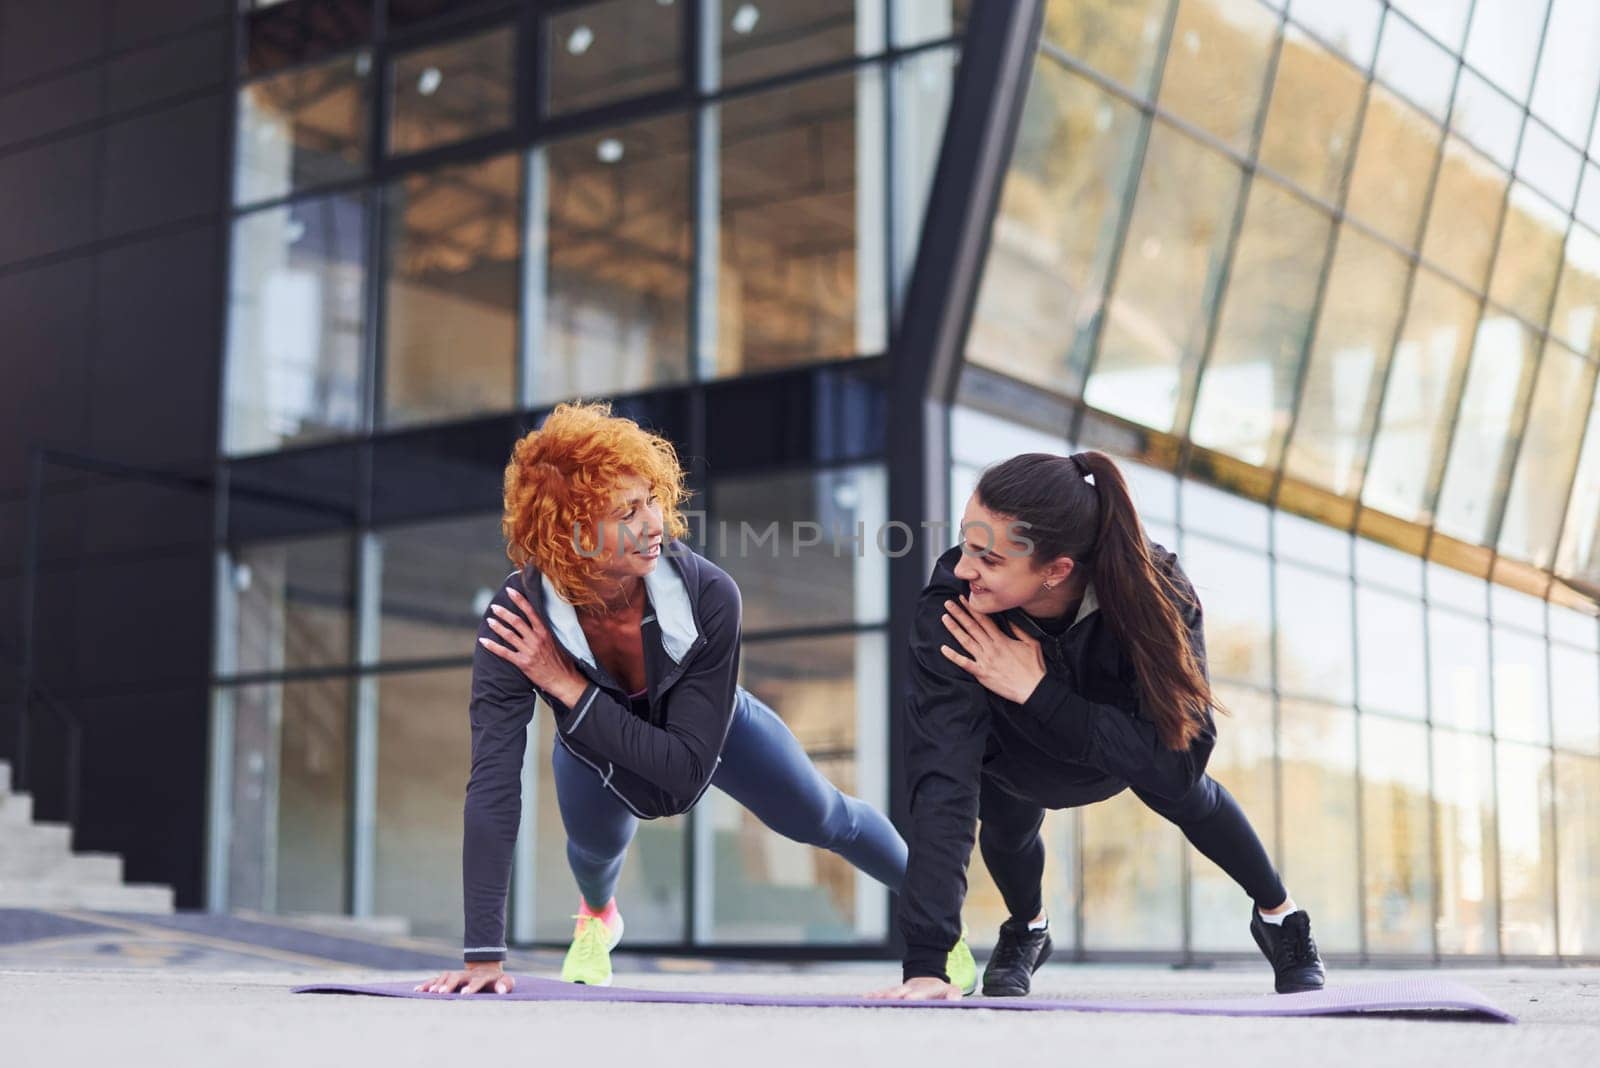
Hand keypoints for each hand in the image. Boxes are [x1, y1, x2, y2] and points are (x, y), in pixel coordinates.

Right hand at [414, 962, 515, 994]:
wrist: (485, 969)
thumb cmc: (496, 981)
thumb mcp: (505, 982)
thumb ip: (504, 985)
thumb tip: (500, 990)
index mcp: (482, 976)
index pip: (478, 980)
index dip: (472, 986)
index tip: (464, 994)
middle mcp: (467, 974)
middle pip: (457, 977)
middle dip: (449, 985)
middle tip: (442, 994)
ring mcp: (457, 974)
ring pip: (445, 977)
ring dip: (437, 984)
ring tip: (429, 993)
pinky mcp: (449, 978)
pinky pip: (436, 979)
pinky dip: (427, 984)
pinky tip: (418, 991)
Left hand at [479, 587, 586, 706]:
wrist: (563, 679)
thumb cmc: (561, 662)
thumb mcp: (556, 642)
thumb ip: (545, 632)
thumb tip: (536, 621)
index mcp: (545, 632)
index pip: (530, 612)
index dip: (519, 600)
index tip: (510, 591)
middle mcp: (536, 639)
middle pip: (517, 622)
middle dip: (504, 613)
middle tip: (494, 607)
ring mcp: (529, 651)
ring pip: (509, 635)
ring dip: (497, 626)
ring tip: (489, 620)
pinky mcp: (523, 662)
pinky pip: (504, 652)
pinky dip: (492, 646)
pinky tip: (483, 641)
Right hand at [864, 976, 965, 1000]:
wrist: (927, 977)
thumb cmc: (939, 990)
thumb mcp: (951, 990)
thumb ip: (953, 994)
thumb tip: (954, 999)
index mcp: (923, 990)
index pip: (918, 992)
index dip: (914, 995)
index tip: (909, 997)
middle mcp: (909, 989)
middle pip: (899, 991)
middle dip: (892, 995)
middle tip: (885, 998)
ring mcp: (899, 990)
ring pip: (888, 992)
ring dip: (879, 995)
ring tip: (869, 998)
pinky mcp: (892, 992)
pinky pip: (881, 994)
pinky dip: (872, 996)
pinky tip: (863, 998)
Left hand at [940, 594, 1046, 704]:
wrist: (1034, 688)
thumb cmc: (1034, 667)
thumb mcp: (1031, 643)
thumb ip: (1018, 630)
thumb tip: (1009, 619)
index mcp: (1002, 640)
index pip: (984, 620)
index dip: (972, 608)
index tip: (964, 600)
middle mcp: (991, 648)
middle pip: (972, 627)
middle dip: (960, 614)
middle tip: (949, 604)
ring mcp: (985, 660)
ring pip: (966, 641)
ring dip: (954, 629)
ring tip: (945, 618)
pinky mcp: (982, 673)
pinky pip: (965, 663)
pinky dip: (953, 656)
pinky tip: (943, 648)